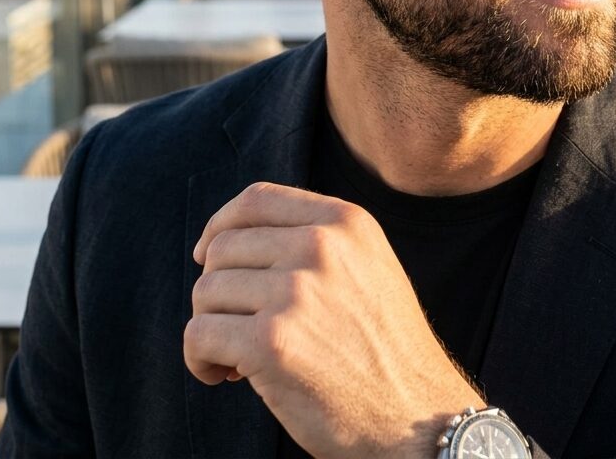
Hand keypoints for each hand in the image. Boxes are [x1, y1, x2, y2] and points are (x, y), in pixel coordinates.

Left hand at [185, 182, 483, 458]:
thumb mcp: (368, 266)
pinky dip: (198, 360)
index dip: (219, 224)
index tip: (206, 254)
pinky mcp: (271, 342)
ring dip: (210, 327)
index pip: (257, 200)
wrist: (417, 417)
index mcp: (345, 222)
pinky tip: (224, 376)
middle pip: (224, 247)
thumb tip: (235, 236)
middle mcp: (321, 246)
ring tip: (236, 358)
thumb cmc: (385, 348)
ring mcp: (296, 291)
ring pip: (206, 292)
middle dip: (217, 289)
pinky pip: (199, 336)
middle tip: (236, 326)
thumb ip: (318, 239)